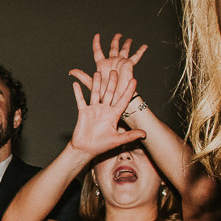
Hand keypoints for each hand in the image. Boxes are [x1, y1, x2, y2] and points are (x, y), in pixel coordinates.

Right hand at [67, 36, 146, 159]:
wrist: (86, 149)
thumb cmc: (101, 146)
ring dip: (96, 83)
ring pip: (95, 93)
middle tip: (114, 71)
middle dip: (112, 82)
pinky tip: (76, 84)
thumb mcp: (117, 140)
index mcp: (113, 115)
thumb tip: (145, 134)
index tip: (134, 80)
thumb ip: (130, 136)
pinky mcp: (83, 111)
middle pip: (109, 93)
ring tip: (97, 72)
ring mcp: (93, 109)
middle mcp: (104, 109)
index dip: (128, 90)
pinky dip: (77, 92)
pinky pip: (80, 99)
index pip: (122, 100)